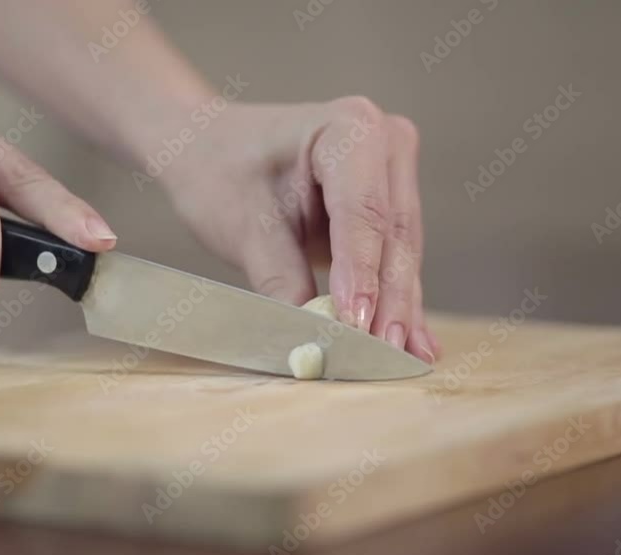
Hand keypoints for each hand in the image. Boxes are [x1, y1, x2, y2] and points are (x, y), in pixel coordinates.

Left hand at [151, 97, 439, 362]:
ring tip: (399, 360)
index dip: (363, 274)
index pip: (363, 212)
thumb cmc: (218, 173)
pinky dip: (395, 299)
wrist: (207, 149)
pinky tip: (412, 342)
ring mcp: (394, 171)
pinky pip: (395, 256)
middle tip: (384, 356)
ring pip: (401, 252)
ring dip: (399, 308)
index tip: (357, 325)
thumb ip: (283, 282)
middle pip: (393, 235)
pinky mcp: (391, 202)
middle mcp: (384, 141)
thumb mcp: (243, 229)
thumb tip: (314, 340)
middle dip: (389, 301)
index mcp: (348, 128)